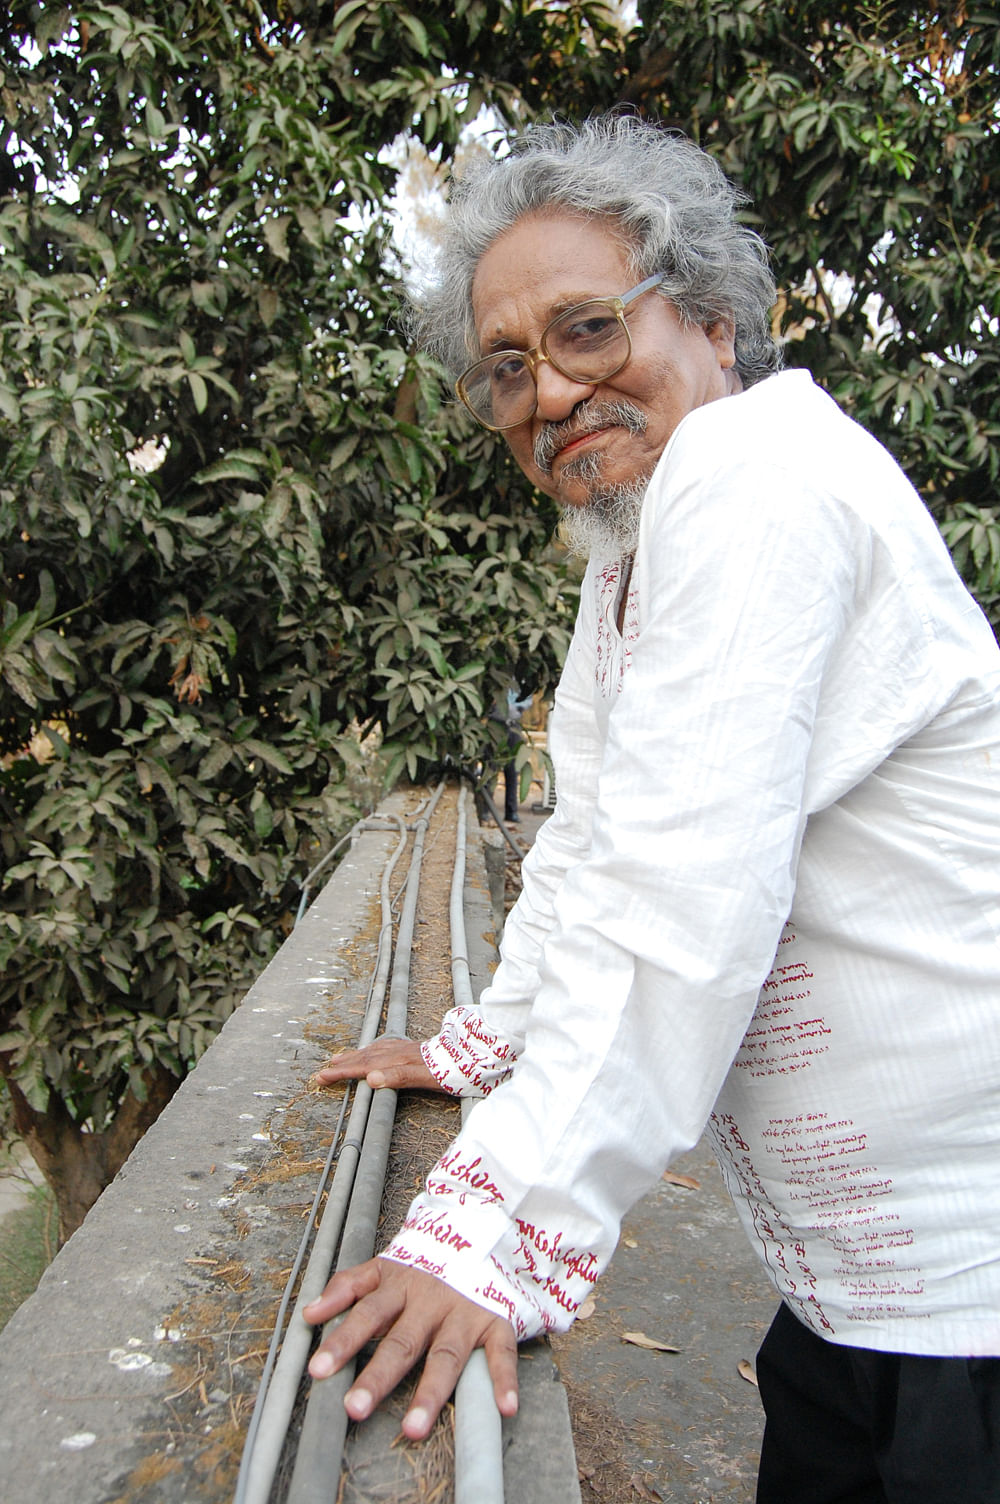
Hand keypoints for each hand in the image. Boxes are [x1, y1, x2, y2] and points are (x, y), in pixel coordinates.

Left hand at [303, 1258, 518, 1438]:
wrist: (482, 1231)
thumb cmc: (425, 1263)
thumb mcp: (384, 1265)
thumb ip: (347, 1287)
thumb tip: (308, 1313)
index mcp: (400, 1285)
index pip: (367, 1314)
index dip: (343, 1341)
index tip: (318, 1370)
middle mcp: (431, 1301)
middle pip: (402, 1342)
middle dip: (378, 1377)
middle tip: (355, 1408)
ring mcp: (465, 1312)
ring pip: (447, 1356)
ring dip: (431, 1392)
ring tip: (412, 1429)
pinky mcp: (496, 1321)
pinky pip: (502, 1352)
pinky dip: (505, 1380)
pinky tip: (505, 1408)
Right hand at [313, 1035, 443, 1092]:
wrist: (468, 1055)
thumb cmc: (448, 1072)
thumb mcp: (425, 1078)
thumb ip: (398, 1077)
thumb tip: (370, 1078)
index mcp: (396, 1062)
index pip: (363, 1067)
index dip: (342, 1073)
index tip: (323, 1077)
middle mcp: (397, 1052)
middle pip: (363, 1058)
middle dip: (341, 1065)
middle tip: (322, 1073)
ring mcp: (403, 1049)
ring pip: (372, 1051)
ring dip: (353, 1056)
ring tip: (337, 1059)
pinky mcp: (411, 1048)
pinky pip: (384, 1046)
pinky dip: (370, 1049)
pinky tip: (369, 1050)